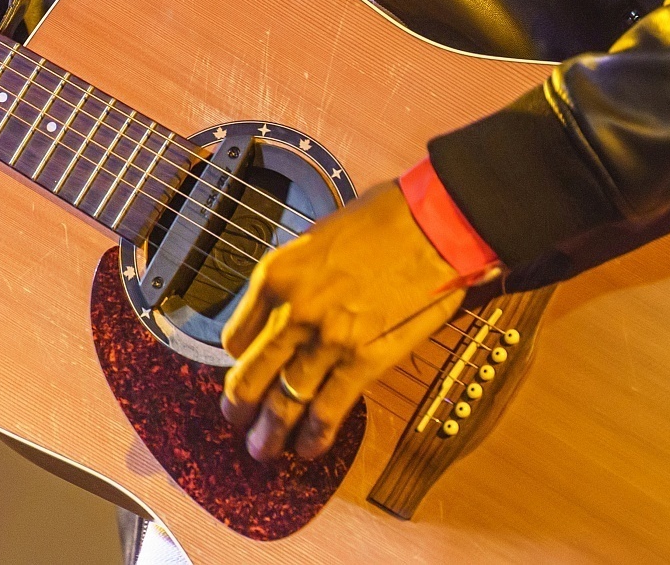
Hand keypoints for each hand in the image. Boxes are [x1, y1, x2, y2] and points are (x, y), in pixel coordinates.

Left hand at [218, 180, 464, 460]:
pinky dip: (315, 435)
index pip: (235, 336)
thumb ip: (296, 278)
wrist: (434, 223)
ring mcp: (327, 340)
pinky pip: (329, 409)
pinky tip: (307, 448)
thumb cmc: (383, 218)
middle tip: (235, 420)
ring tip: (262, 449)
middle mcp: (292, 311)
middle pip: (249, 376)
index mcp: (275, 275)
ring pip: (285, 401)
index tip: (246, 365)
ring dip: (270, 432)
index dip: (240, 357)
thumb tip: (286, 308)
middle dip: (239, 406)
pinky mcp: (364, 360)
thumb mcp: (317, 238)